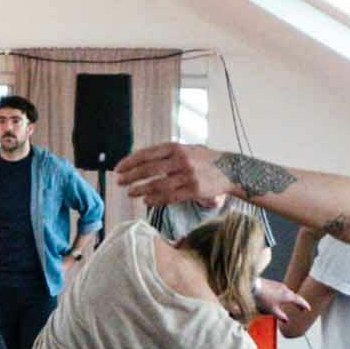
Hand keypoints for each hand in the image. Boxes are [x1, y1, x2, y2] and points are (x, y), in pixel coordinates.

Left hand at [115, 143, 232, 215]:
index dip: (130, 162)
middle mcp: (181, 160)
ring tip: (130, 193)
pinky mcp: (194, 190)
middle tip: (119, 182)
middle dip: (131, 176)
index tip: (118, 169)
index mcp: (176, 147)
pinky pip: (170, 197)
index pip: (146, 154)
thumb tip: (140, 160)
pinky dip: (156, 200)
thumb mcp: (186, 149)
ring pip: (158, 185)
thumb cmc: (204, 160)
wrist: (231, 169)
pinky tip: (146, 201)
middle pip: (149, 169)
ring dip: (141, 190)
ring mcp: (188, 176)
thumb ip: (166, 154)